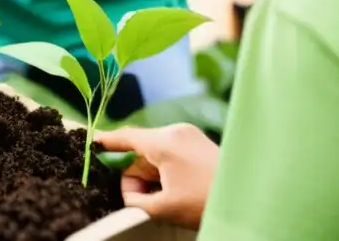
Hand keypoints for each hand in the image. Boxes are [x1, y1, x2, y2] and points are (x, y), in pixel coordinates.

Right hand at [94, 124, 218, 230]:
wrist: (249, 198)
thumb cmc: (206, 202)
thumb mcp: (163, 208)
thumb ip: (134, 200)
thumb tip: (128, 193)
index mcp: (164, 141)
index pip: (125, 137)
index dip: (105, 141)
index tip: (90, 141)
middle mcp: (175, 130)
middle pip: (139, 150)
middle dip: (136, 175)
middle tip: (146, 200)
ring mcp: (189, 134)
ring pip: (154, 153)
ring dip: (152, 175)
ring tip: (167, 198)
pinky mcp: (199, 142)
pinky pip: (170, 152)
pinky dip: (165, 170)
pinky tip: (176, 190)